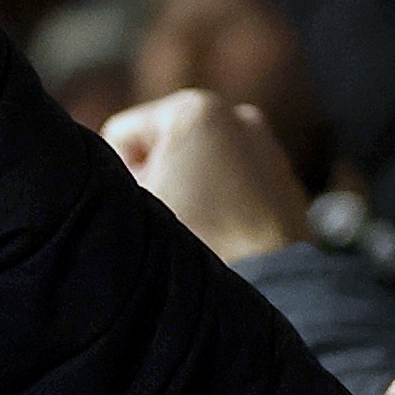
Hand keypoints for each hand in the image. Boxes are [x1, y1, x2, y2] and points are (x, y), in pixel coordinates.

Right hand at [99, 89, 322, 262]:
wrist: (270, 285)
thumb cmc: (197, 242)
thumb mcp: (135, 200)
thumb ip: (110, 172)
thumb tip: (114, 175)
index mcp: (196, 109)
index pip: (122, 136)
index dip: (121, 177)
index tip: (146, 207)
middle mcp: (239, 116)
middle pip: (163, 148)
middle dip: (159, 181)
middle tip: (173, 221)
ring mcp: (267, 147)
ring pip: (197, 167)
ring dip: (188, 193)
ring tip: (200, 231)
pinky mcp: (284, 179)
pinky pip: (230, 185)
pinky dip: (220, 204)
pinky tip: (223, 234)